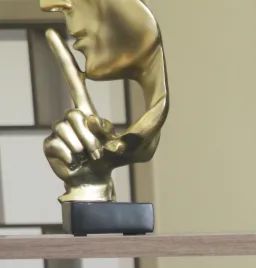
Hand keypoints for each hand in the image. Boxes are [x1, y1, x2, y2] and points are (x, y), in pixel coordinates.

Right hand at [41, 29, 125, 199]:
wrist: (96, 183)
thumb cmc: (116, 162)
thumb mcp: (138, 149)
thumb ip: (142, 135)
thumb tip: (130, 131)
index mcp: (88, 112)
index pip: (74, 82)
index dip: (63, 58)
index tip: (50, 33)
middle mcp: (71, 117)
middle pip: (80, 115)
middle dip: (97, 138)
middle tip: (102, 153)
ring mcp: (58, 130)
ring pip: (72, 129)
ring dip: (88, 149)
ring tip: (91, 158)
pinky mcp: (49, 145)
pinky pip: (62, 147)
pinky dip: (74, 159)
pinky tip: (75, 162)